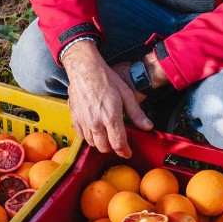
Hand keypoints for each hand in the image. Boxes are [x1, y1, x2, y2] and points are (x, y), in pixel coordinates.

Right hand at [62, 41, 152, 157]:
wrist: (84, 68)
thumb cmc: (106, 78)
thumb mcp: (126, 93)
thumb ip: (136, 113)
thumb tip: (147, 126)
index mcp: (110, 116)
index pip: (118, 143)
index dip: (124, 151)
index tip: (127, 152)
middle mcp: (95, 122)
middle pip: (104, 147)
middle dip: (112, 148)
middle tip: (117, 142)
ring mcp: (83, 121)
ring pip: (92, 143)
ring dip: (100, 143)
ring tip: (106, 136)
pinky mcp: (74, 117)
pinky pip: (81, 135)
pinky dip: (88, 137)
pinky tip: (94, 130)